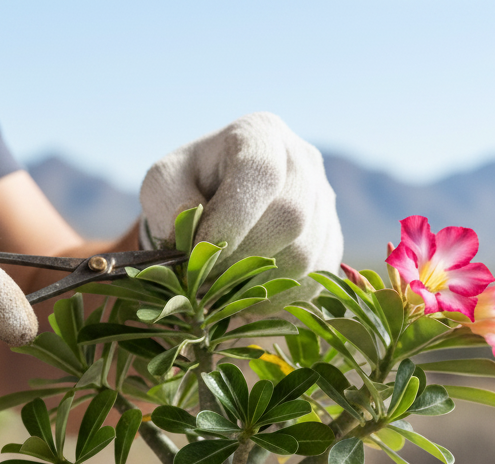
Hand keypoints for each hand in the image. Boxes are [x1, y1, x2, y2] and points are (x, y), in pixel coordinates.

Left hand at [140, 113, 342, 287]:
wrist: (219, 205)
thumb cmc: (187, 190)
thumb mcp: (163, 183)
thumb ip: (170, 199)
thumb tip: (196, 226)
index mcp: (261, 134)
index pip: (260, 173)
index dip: (230, 220)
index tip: (198, 251)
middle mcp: (304, 162)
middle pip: (291, 217)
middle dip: (243, 256)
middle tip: (208, 274)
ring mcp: (324, 204)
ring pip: (305, 256)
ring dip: (258, 281)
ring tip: (223, 284)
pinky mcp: (331, 242)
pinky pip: (313, 281)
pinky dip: (276, 298)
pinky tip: (247, 293)